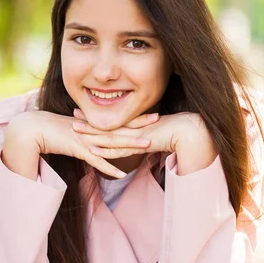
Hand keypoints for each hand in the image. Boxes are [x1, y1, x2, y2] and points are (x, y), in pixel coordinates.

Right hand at [6, 109, 158, 178]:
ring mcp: (86, 139)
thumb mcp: (75, 131)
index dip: (136, 118)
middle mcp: (92, 130)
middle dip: (140, 125)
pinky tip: (121, 175)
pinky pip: (96, 161)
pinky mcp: (77, 149)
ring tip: (148, 146)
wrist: (33, 129)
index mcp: (94, 125)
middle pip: (120, 128)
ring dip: (130, 144)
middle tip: (159, 119)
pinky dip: (109, 168)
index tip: (153, 114)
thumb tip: (100, 139)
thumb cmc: (53, 130)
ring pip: (112, 143)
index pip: (119, 121)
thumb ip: (89, 134)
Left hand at [72, 109, 203, 157]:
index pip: (115, 119)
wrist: (189, 132)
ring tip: (76, 130)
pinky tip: (94, 150)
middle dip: (90, 121)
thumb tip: (146, 138)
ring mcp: (136, 134)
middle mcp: (134, 127)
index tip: (87, 111)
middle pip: (108, 124)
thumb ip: (150, 136)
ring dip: (92, 134)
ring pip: (110, 135)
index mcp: (137, 123)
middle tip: (74, 115)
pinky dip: (106, 150)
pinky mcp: (140, 144)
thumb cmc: (178, 131)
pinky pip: (120, 148)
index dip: (100, 117)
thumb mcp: (160, 132)